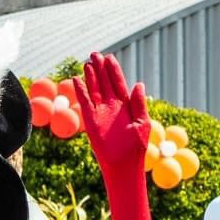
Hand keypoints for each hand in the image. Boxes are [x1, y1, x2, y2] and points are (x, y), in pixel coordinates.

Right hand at [72, 53, 152, 175]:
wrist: (124, 165)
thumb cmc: (136, 148)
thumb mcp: (142, 124)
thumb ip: (139, 104)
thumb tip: (138, 84)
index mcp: (125, 105)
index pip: (118, 83)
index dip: (113, 70)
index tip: (110, 57)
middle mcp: (111, 106)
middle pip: (104, 82)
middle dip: (100, 68)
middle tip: (95, 53)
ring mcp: (100, 113)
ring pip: (94, 90)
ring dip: (91, 77)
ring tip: (87, 63)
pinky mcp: (91, 121)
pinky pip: (84, 103)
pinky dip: (81, 92)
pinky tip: (77, 80)